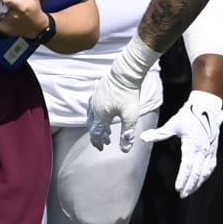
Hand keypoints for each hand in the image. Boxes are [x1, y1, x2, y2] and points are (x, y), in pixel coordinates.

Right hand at [87, 37, 160, 151]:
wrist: (125, 74)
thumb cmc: (129, 95)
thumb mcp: (131, 117)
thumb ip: (127, 134)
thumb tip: (125, 150)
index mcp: (100, 116)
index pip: (96, 133)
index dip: (98, 142)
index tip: (101, 148)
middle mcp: (94, 108)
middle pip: (92, 125)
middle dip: (98, 135)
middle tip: (105, 141)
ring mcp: (94, 98)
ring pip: (91, 115)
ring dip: (97, 124)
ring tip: (106, 129)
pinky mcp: (97, 91)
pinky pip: (93, 105)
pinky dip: (97, 114)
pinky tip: (103, 112)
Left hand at [142, 90, 222, 196]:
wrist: (207, 106)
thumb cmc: (190, 114)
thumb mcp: (174, 123)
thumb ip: (159, 133)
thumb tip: (143, 138)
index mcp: (193, 145)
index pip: (188, 167)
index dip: (183, 179)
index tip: (178, 188)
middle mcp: (203, 150)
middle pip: (197, 172)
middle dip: (190, 185)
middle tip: (183, 194)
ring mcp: (210, 149)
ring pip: (206, 170)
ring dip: (199, 181)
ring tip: (192, 190)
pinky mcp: (214, 148)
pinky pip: (211, 164)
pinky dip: (207, 174)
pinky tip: (203, 178)